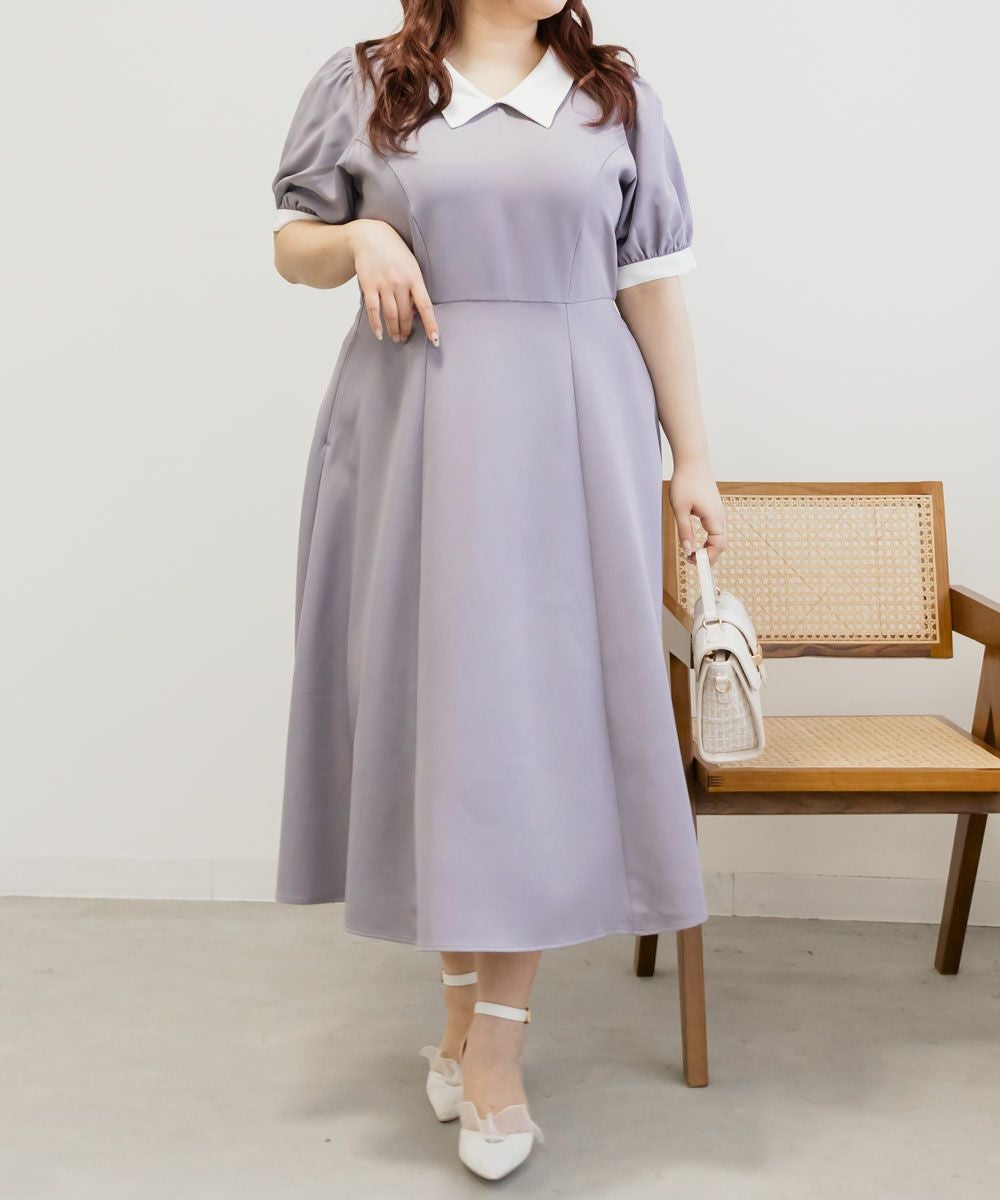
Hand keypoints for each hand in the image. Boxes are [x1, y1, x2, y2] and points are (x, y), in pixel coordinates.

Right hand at [349, 219, 439, 346]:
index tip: (434, 339)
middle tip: (405, 338)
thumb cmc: (394, 253)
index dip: (430, 324)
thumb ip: (415, 287)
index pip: (425, 305)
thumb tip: (417, 312)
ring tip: (396, 338)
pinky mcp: (369, 285)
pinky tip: (379, 334)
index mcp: (415, 277)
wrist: (370, 236)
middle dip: (406, 330)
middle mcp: (400, 282)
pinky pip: (373, 310)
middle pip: (406, 314)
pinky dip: (376, 324)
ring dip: (394, 330)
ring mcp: (384, 284)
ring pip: (391, 314)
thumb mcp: (411, 265)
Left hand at [669, 460, 726, 566]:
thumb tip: (687, 550)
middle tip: (692, 562)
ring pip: (719, 537)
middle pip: (721, 544)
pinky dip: (710, 539)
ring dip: (709, 548)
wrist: (692, 461)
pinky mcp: (715, 509)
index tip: (693, 562)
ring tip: (693, 554)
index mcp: (714, 518)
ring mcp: (719, 512)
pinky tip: (698, 542)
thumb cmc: (685, 482)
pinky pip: (716, 529)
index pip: (718, 546)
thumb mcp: (680, 510)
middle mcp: (720, 516)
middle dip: (709, 556)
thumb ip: (685, 531)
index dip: (708, 558)